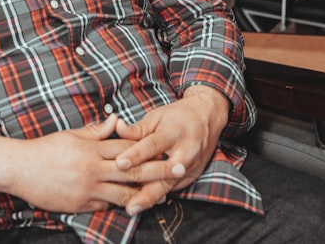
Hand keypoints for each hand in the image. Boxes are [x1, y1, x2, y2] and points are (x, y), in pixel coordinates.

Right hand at [0, 116, 171, 213]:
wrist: (18, 168)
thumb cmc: (45, 149)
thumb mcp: (71, 135)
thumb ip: (96, 131)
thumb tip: (116, 120)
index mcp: (92, 149)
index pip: (127, 147)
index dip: (149, 148)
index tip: (168, 146)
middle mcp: (93, 169)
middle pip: (133, 170)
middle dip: (159, 169)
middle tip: (180, 168)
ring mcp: (87, 189)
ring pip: (124, 193)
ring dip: (145, 194)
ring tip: (164, 194)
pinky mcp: (80, 205)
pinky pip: (105, 206)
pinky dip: (119, 204)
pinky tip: (132, 204)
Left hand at [114, 86, 228, 215]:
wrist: (207, 118)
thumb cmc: (177, 117)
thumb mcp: (157, 116)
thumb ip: (137, 128)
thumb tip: (117, 128)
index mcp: (174, 132)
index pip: (152, 145)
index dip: (135, 154)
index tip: (119, 163)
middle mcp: (185, 152)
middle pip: (163, 173)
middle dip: (145, 188)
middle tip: (128, 202)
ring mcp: (190, 167)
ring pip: (168, 186)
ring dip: (150, 198)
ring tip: (133, 208)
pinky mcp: (191, 177)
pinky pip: (171, 188)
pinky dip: (156, 196)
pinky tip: (141, 203)